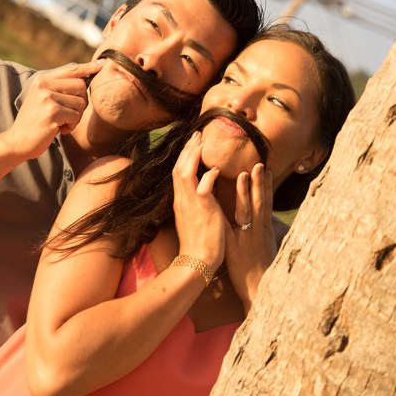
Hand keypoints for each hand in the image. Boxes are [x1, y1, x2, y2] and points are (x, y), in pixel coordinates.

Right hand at [8, 60, 104, 158]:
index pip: (71, 70)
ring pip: (80, 103)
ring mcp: (48, 98)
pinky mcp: (52, 112)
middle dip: (80, 103)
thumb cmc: (35, 122)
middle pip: (81, 86)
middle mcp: (44, 85)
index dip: (88, 67)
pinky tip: (57, 129)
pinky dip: (70, 126)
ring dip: (75, 117)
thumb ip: (59, 87)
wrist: (17, 141)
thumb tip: (85, 76)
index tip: (101, 64)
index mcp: (42, 79)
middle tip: (68, 114)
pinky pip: (76, 117)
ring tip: (59, 122)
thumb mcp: (42, 99)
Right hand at [172, 131, 226, 271]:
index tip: (193, 143)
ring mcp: (191, 205)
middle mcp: (183, 200)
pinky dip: (208, 177)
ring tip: (202, 142)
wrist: (197, 261)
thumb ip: (197, 201)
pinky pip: (203, 189)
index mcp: (181, 202)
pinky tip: (216, 169)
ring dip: (194, 156)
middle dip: (188, 149)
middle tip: (197, 134)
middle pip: (179, 167)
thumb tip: (205, 187)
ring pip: (186, 173)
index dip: (185, 156)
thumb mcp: (194, 218)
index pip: (179, 172)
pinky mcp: (203, 211)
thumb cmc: (198, 243)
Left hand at [225, 163, 277, 310]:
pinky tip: (221, 203)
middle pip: (260, 203)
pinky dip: (226, 213)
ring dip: (247, 191)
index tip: (267, 170)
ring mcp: (248, 238)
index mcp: (265, 230)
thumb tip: (275, 221)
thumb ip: (271, 232)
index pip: (267, 204)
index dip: (267, 186)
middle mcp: (258, 231)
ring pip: (248, 210)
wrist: (259, 290)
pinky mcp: (236, 247)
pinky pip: (230, 227)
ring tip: (246, 174)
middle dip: (260, 183)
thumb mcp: (270, 248)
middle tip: (259, 164)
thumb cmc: (265, 271)